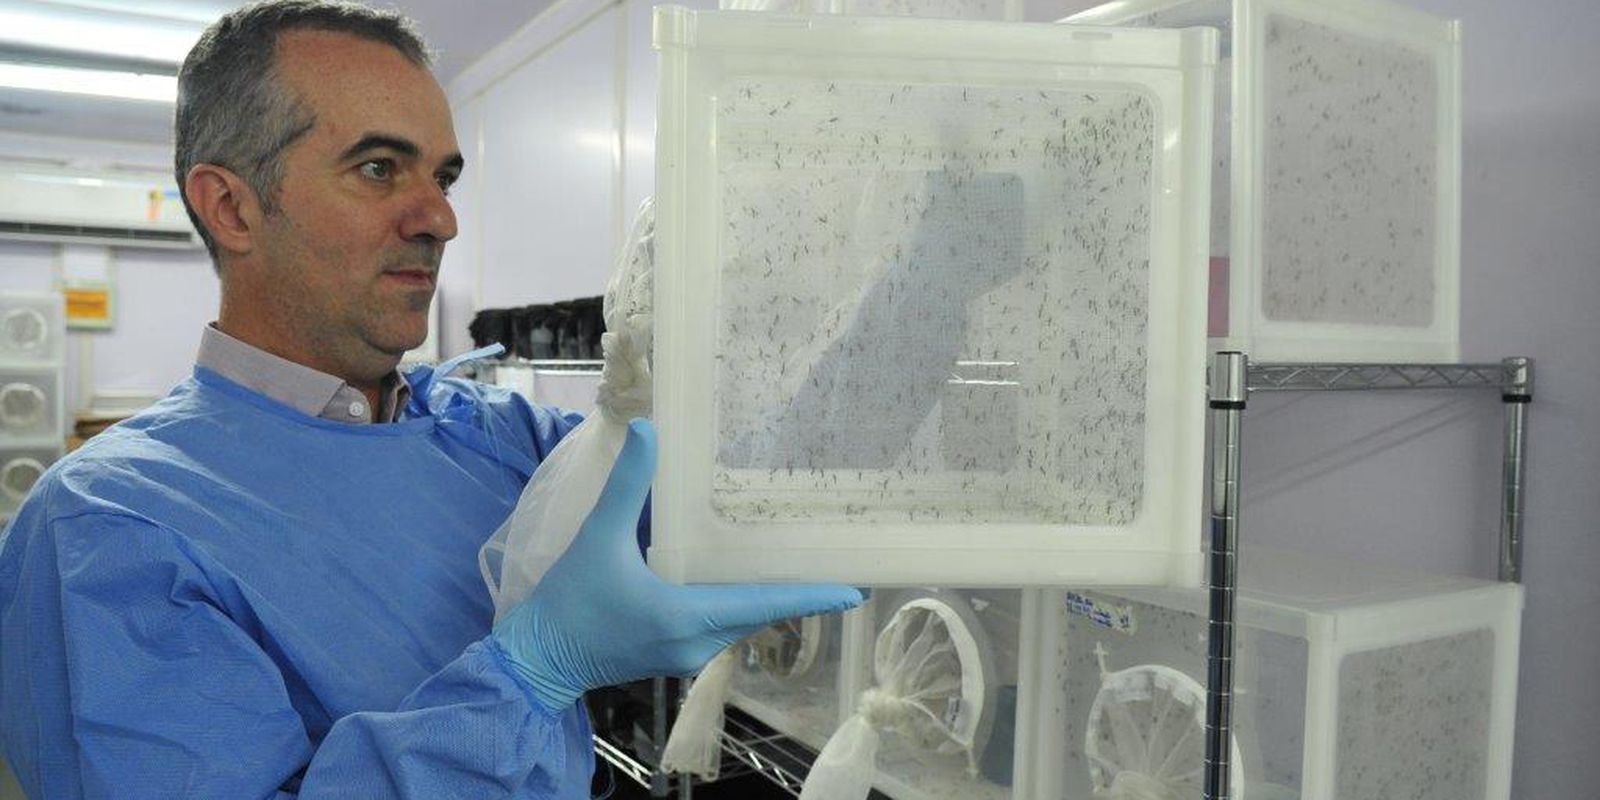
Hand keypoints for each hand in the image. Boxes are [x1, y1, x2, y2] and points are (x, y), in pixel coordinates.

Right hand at [492, 419, 863, 709]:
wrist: (534, 659)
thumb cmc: (568, 603)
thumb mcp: (598, 538)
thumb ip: (627, 486)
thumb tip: (650, 430)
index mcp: (688, 618)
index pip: (764, 605)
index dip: (811, 596)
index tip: (855, 590)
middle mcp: (697, 643)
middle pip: (761, 613)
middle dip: (798, 590)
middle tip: (837, 563)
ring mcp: (685, 654)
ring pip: (741, 622)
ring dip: (769, 597)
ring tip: (798, 565)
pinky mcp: (672, 654)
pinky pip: (720, 627)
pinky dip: (740, 603)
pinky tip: (743, 579)